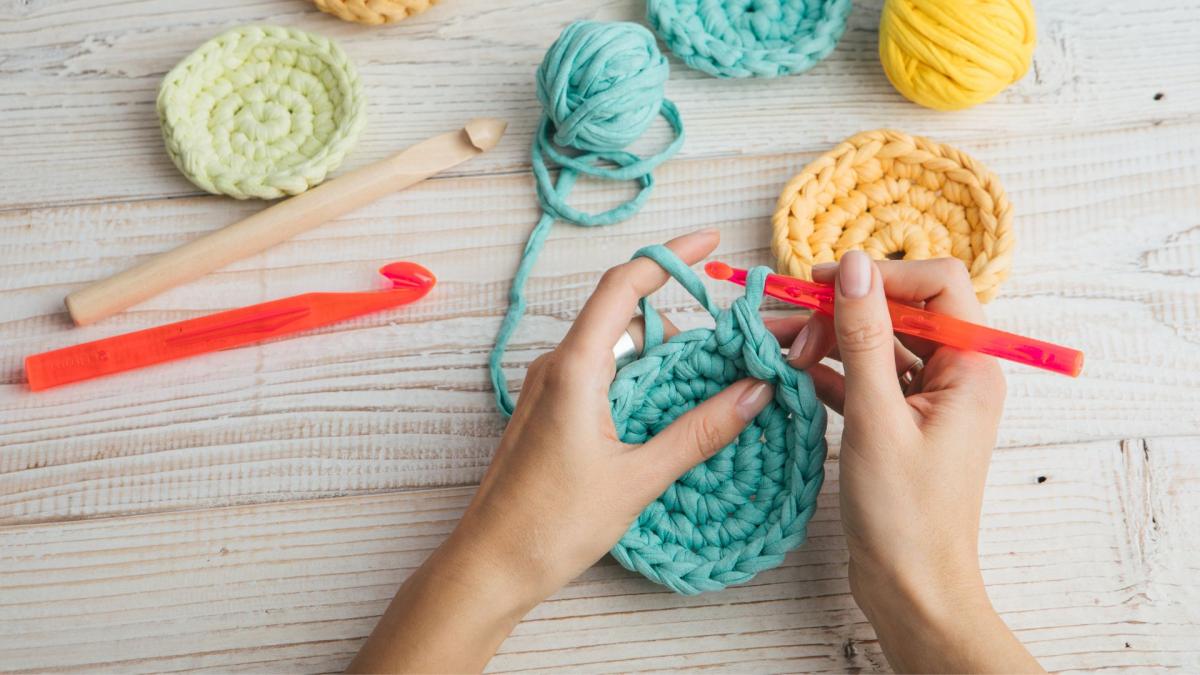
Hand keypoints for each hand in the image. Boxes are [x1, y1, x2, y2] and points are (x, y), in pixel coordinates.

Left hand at [349, 230, 773, 672]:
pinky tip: (671, 405)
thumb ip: (700, 430)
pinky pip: (600, 373)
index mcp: (575, 368)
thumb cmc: (552, 524)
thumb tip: (756, 391)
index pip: (624, 284)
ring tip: (712, 377)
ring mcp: (549, 388)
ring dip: (662, 352)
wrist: (489, 564)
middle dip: (680, 316)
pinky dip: (639, 377)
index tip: (713, 242)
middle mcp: (557, 366)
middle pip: (625, 313)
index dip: (671, 255)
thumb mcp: (639, 477)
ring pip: (614, 346)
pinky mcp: (549, 411)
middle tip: (732, 337)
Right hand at [774, 251, 1040, 672]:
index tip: (822, 282)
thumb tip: (853, 265)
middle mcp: (955, 376)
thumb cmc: (906, 515)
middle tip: (785, 324)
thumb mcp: (877, 417)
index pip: (936, 285)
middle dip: (839, 310)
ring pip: (873, 343)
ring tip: (775, 348)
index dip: (879, 275)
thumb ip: (863, 336)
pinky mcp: (898, 423)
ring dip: (825, 340)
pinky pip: (862, 377)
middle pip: (897, 311)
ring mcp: (925, 400)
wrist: (911, 589)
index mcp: (971, 367)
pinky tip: (788, 373)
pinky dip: (827, 371)